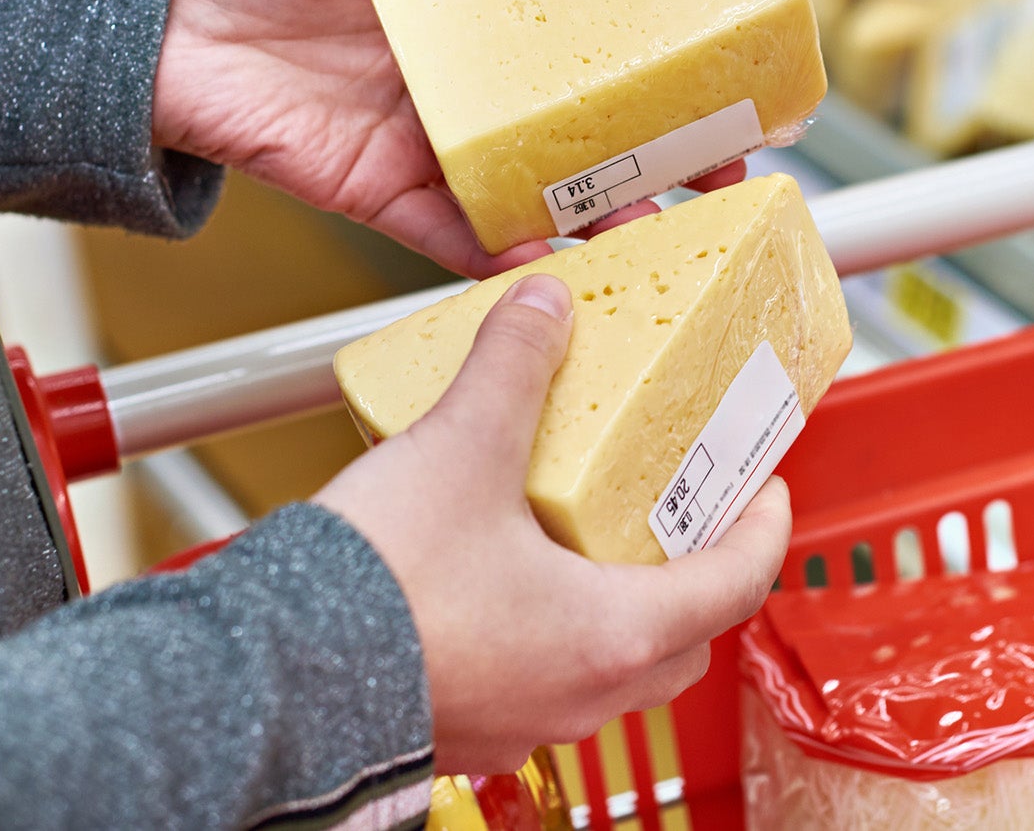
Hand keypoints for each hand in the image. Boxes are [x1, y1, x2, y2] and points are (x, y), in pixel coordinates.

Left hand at [153, 0, 743, 278]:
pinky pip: (448, 234)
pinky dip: (497, 252)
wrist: (155, 15)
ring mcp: (422, 149)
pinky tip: (552, 261)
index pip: (574, 56)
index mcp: (463, 26)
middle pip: (568, 140)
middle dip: (642, 167)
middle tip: (710, 183)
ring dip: (588, 220)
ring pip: (525, 196)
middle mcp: (454, 95)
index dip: (639, 76)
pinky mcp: (376, 195)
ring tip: (652, 233)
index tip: (707, 92)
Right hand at [313, 276, 791, 772]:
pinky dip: (552, 634)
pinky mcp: (467, 728)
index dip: (764, 524)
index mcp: (614, 635)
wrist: (266, 676)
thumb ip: (513, 368)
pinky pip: (541, 683)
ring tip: (594, 538)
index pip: (737, 582)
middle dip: (698, 572)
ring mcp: (525, 722)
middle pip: (684, 637)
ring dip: (622, 607)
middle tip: (687, 513)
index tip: (766, 486)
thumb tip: (543, 305)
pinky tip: (507, 582)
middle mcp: (582, 694)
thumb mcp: (462, 450)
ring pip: (611, 669)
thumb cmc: (378, 591)